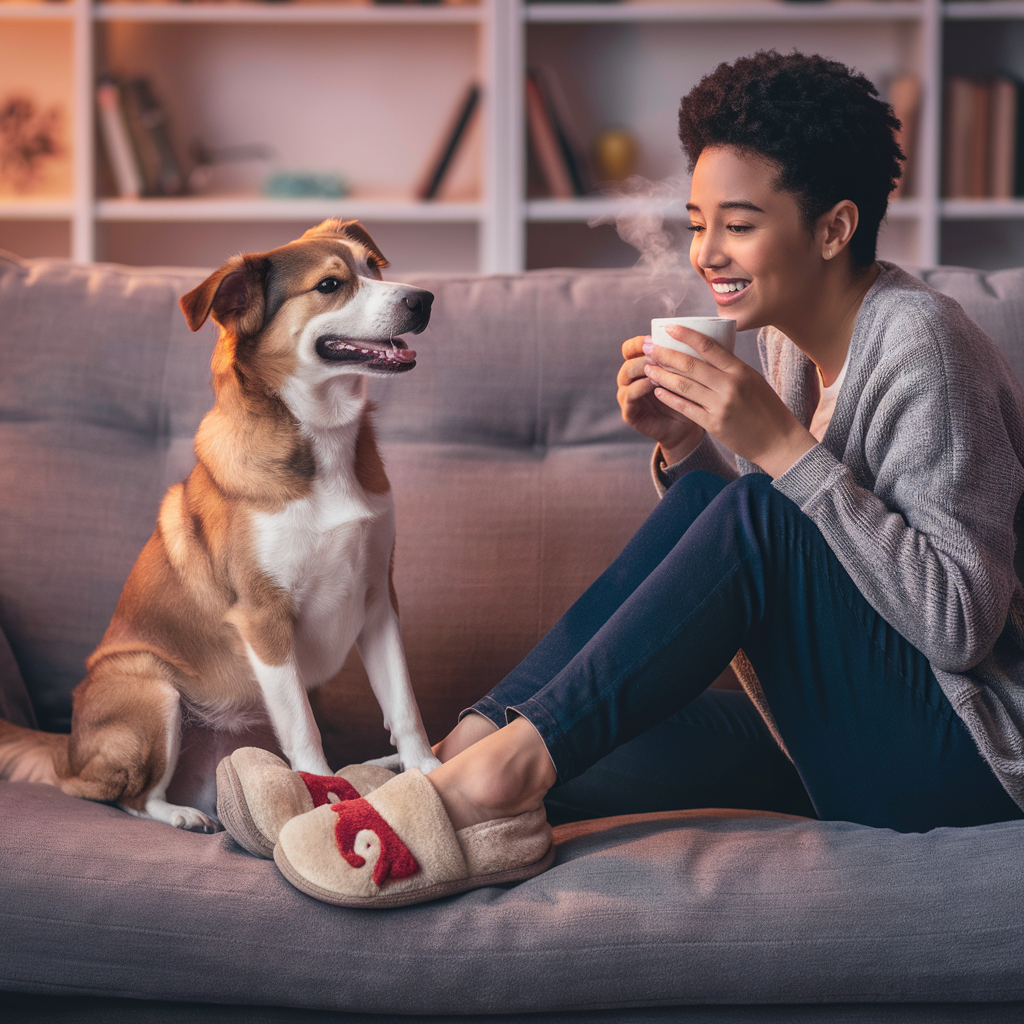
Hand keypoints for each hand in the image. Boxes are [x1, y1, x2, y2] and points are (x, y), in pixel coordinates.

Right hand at [617, 335, 704, 462]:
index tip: (654, 337)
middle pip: (628, 359)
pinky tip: (655, 384)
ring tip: (658, 365)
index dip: (639, 341)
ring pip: (626, 375)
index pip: (631, 348)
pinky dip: (641, 388)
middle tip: (658, 351)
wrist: (686, 430)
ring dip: (642, 368)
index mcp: (640, 366)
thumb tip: (698, 330)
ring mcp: (626, 395)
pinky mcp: (629, 412)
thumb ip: (685, 357)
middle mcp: (630, 379)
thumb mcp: (688, 374)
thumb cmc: (689, 398)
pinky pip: (630, 396)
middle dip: (643, 354)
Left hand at [643, 325, 816, 477]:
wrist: (778, 441)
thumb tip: (706, 352)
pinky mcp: (713, 424)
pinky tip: (658, 390)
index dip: (686, 335)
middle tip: (647, 347)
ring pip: (683, 386)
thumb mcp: (753, 380)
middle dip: (664, 354)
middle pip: (689, 365)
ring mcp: (720, 406)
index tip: (668, 328)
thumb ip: (731, 368)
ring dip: (661, 375)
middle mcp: (729, 386)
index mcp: (741, 371)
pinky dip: (669, 398)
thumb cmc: (767, 408)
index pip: (709, 346)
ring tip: (648, 368)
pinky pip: (685, 407)